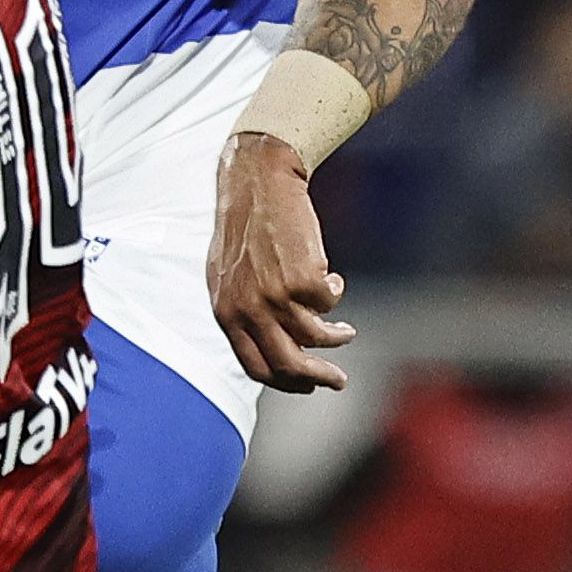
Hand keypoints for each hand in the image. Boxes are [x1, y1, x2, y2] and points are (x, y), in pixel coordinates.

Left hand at [209, 133, 356, 392]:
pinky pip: (330, 302)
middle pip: (287, 364)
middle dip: (318, 377)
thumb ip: (241, 310)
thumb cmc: (245, 228)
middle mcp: (246, 310)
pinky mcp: (302, 280)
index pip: (254, 366)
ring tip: (346, 331)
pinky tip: (331, 276)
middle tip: (339, 381)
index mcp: (224, 313)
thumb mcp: (228, 276)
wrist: (257, 184)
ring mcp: (274, 297)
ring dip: (337, 337)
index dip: (284, 382)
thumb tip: (266, 344)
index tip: (306, 386)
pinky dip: (335, 292)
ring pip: (317, 337)